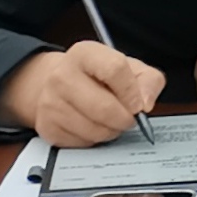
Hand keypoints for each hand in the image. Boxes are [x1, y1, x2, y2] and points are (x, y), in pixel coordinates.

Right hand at [0, 37, 164, 145]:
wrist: (60, 84)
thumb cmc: (99, 76)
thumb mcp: (129, 68)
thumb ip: (148, 80)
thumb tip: (146, 103)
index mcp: (85, 54)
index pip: (114, 69)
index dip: (132, 92)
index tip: (139, 105)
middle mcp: (62, 75)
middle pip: (103, 107)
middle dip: (124, 119)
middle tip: (129, 118)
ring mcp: (51, 102)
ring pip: (94, 130)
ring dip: (111, 131)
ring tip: (111, 121)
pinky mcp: (47, 126)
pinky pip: (82, 143)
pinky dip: (94, 140)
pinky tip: (93, 126)